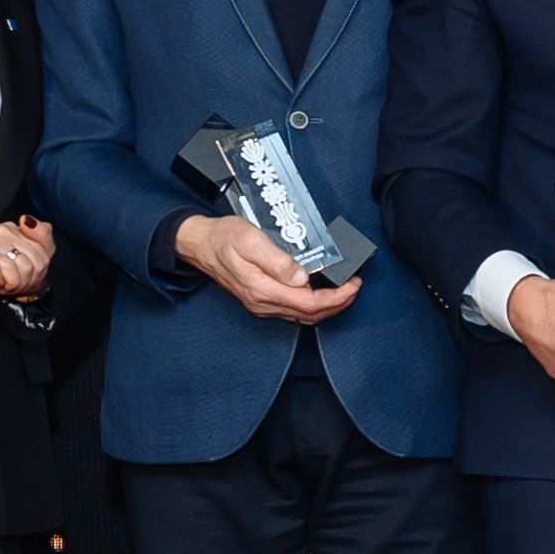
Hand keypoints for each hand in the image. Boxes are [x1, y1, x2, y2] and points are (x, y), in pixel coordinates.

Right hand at [179, 212, 359, 324]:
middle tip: (355, 287)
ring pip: (303, 316)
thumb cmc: (223, 237)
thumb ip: (277, 261)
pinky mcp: (259, 301)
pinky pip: (293, 311)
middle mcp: (263, 303)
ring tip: (344, 290)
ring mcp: (260, 305)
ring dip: (328, 307)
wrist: (199, 244)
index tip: (353, 284)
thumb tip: (302, 278)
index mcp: (263, 289)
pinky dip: (313, 305)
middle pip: (311, 315)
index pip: (310, 303)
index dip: (337, 297)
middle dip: (338, 304)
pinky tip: (321, 292)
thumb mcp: (251, 240)